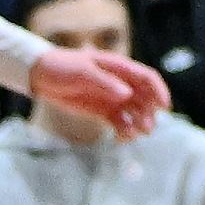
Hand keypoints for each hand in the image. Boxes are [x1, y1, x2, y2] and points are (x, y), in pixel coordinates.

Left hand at [26, 46, 165, 138]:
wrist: (40, 76)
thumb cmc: (62, 66)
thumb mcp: (82, 71)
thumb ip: (105, 82)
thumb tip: (127, 95)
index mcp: (120, 68)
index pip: (148, 78)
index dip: (160, 91)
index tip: (164, 107)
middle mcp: (121, 84)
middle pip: (146, 98)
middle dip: (149, 113)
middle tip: (146, 128)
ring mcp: (113, 98)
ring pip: (135, 112)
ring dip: (139, 123)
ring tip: (134, 135)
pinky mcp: (103, 111)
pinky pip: (121, 122)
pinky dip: (125, 130)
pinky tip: (121, 138)